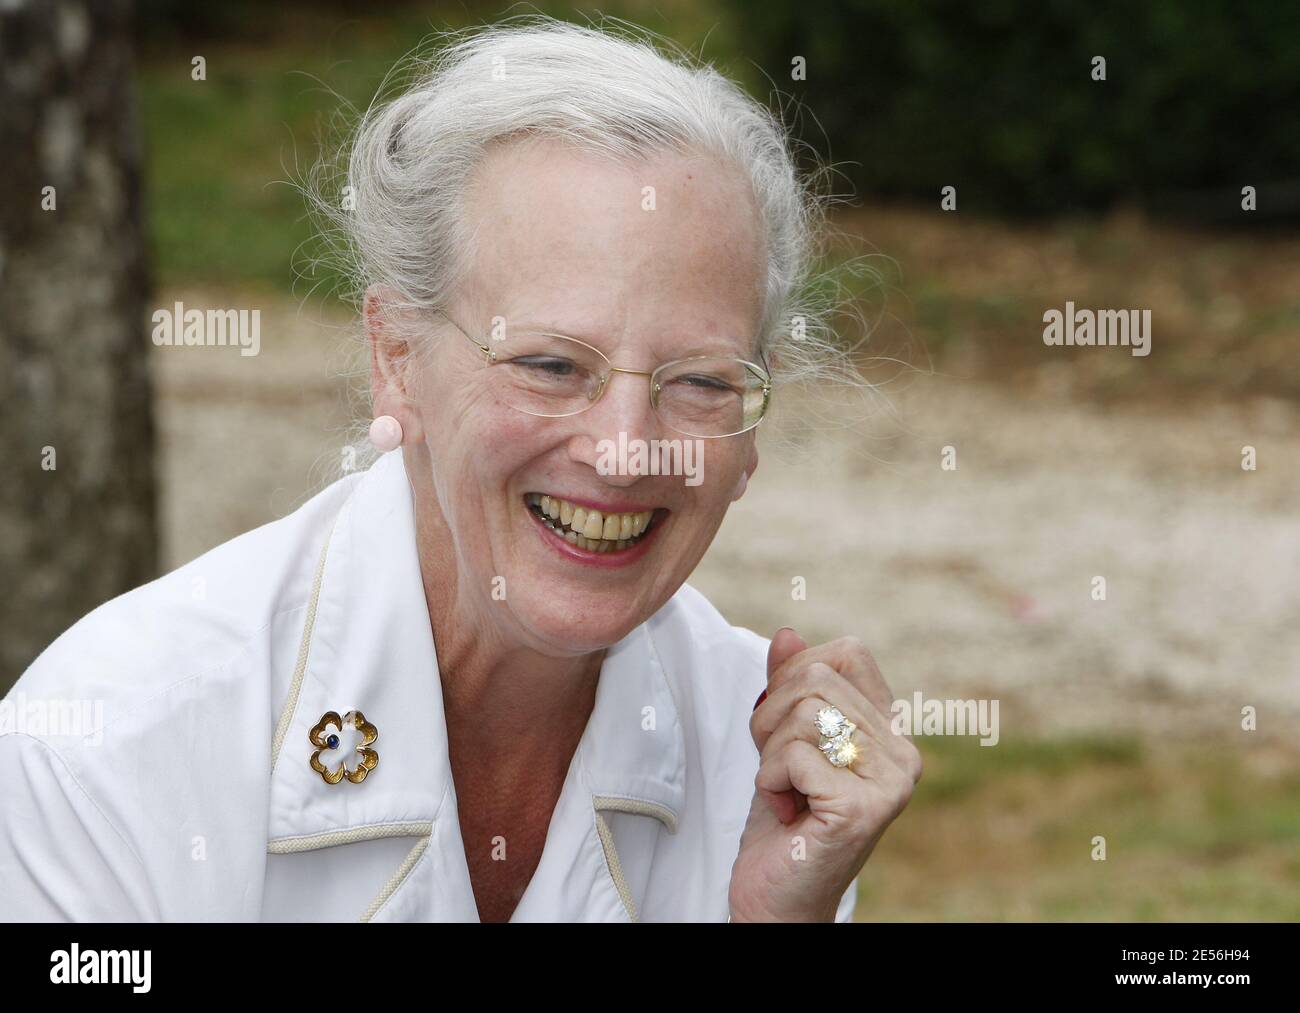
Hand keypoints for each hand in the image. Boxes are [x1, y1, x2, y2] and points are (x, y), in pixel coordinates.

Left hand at [728, 627, 921, 921]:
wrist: (777, 897)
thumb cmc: (783, 821)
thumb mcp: (781, 740)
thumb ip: (788, 687)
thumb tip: (787, 633)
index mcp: (890, 730)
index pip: (847, 652)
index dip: (796, 674)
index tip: (784, 724)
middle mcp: (902, 754)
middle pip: (816, 679)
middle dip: (772, 717)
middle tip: (778, 767)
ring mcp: (888, 783)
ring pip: (803, 714)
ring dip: (770, 755)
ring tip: (784, 793)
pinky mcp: (861, 809)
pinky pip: (794, 756)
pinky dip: (770, 781)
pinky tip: (785, 812)